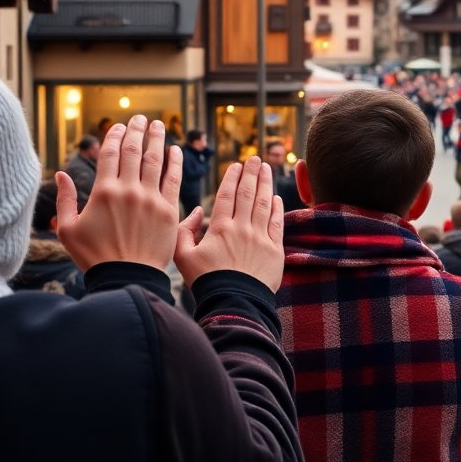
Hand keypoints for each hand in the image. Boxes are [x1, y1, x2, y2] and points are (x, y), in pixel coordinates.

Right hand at [56, 116, 185, 271]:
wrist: (126, 279)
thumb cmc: (94, 257)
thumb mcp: (68, 230)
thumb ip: (65, 200)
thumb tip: (60, 174)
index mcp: (103, 192)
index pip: (111, 154)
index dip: (115, 136)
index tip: (120, 126)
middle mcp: (129, 191)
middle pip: (134, 151)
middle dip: (137, 131)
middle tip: (142, 118)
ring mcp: (151, 199)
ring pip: (155, 161)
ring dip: (156, 140)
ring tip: (158, 125)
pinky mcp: (169, 211)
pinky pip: (173, 180)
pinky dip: (175, 162)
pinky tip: (175, 150)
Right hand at [175, 156, 285, 292]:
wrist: (233, 303)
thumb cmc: (206, 281)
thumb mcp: (183, 257)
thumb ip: (184, 232)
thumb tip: (197, 211)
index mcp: (220, 228)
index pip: (227, 195)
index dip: (232, 177)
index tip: (236, 165)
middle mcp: (242, 228)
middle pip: (248, 194)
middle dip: (251, 173)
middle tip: (255, 158)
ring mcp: (260, 238)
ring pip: (264, 204)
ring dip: (265, 184)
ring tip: (266, 168)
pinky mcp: (275, 250)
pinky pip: (277, 223)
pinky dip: (277, 208)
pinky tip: (276, 197)